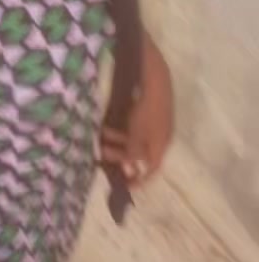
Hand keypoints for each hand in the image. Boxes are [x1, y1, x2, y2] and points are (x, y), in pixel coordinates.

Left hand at [102, 34, 173, 183]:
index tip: (125, 186)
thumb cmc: (146, 105)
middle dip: (121, 158)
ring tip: (100, 141)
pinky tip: (105, 127)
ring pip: (134, 140)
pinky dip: (119, 131)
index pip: (152, 168)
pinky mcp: (146, 111)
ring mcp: (154, 123)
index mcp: (161, 143)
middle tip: (102, 156)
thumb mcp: (138, 132)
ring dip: (117, 144)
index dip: (140, 180)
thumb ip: (133, 151)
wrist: (153, 75)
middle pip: (140, 155)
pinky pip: (132, 128)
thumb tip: (129, 170)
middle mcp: (159, 136)